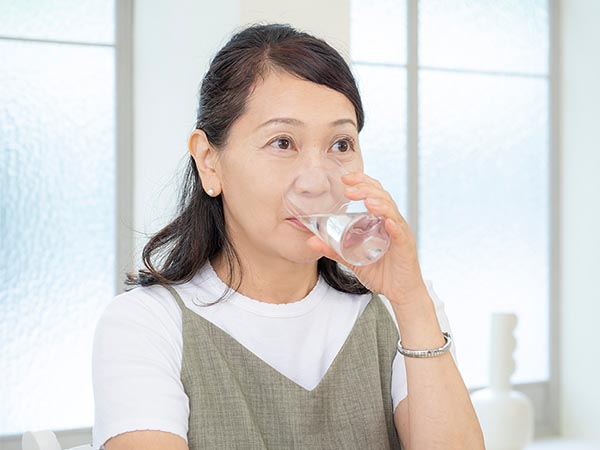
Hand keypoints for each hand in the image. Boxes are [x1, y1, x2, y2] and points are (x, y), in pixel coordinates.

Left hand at [306, 171, 428, 307]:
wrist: (400, 292)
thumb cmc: (380, 273)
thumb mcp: (352, 259)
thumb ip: (333, 250)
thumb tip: (310, 242)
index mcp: (381, 220)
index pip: (374, 193)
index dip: (362, 182)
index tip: (345, 178)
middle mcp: (392, 222)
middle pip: (382, 197)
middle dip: (365, 188)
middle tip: (348, 186)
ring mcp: (400, 233)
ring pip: (391, 211)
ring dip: (379, 203)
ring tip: (366, 200)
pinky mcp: (405, 247)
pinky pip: (400, 233)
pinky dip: (393, 225)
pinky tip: (386, 221)